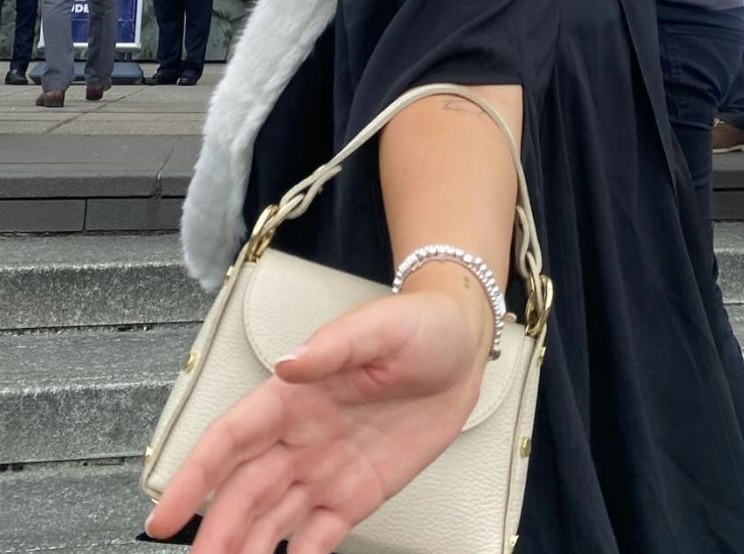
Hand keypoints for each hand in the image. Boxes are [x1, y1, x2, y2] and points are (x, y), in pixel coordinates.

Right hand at [145, 290, 488, 553]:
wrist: (466, 348)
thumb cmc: (420, 325)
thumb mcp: (381, 327)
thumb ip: (333, 347)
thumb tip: (288, 363)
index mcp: (294, 396)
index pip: (231, 439)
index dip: (194, 476)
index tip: (165, 514)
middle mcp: (300, 438)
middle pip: (243, 492)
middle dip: (217, 532)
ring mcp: (325, 469)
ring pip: (271, 520)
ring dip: (247, 550)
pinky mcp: (357, 493)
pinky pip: (319, 535)